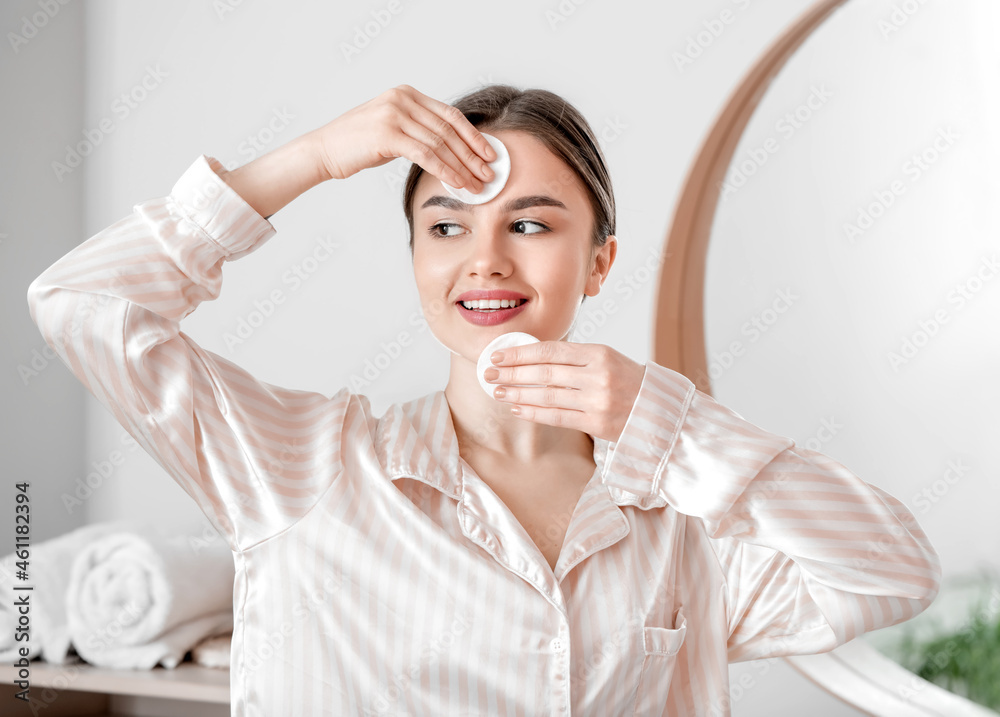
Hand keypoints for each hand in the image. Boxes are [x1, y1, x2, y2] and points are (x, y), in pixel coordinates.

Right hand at [309, 84, 495, 191]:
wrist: (324, 150)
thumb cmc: (357, 144)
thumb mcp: (392, 128)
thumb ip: (417, 129)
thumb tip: (447, 146)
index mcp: (407, 94)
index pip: (450, 115)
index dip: (473, 135)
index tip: (489, 153)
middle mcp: (402, 99)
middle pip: (449, 130)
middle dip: (472, 155)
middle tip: (489, 174)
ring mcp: (395, 114)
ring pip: (440, 143)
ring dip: (463, 166)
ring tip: (477, 184)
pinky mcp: (388, 134)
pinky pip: (426, 154)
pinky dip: (445, 170)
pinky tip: (457, 182)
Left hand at [484, 341, 645, 442]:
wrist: (660, 409)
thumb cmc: (629, 380)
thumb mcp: (606, 357)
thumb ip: (573, 357)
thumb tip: (531, 357)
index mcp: (599, 353)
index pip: (550, 350)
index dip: (520, 353)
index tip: (498, 355)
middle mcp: (598, 376)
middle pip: (544, 373)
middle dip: (512, 373)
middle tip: (489, 374)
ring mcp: (597, 401)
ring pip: (548, 395)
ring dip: (518, 393)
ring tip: (499, 391)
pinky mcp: (597, 423)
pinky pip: (557, 417)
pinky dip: (534, 412)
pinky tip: (517, 408)